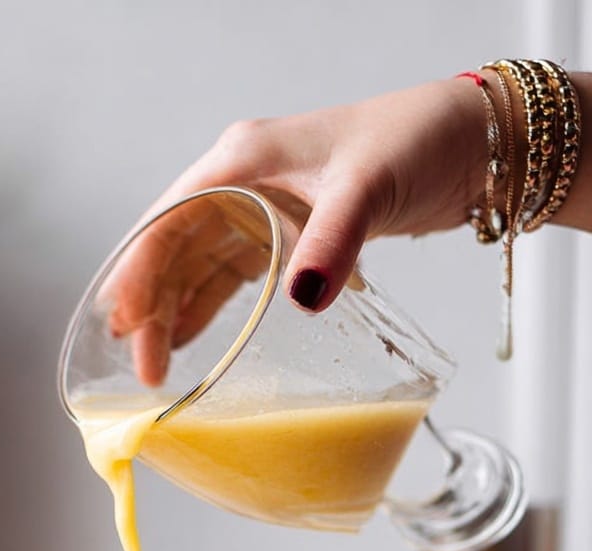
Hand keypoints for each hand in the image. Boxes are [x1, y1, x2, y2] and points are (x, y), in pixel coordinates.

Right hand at [108, 76, 486, 383]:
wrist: (470, 145)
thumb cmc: (416, 140)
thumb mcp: (367, 186)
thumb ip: (332, 240)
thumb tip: (300, 299)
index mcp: (242, 160)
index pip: (169, 219)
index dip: (139, 271)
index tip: (124, 322)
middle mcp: (243, 183)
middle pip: (174, 250)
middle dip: (152, 306)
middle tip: (143, 365)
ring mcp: (262, 211)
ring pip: (197, 267)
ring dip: (175, 314)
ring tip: (157, 366)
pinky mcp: (286, 236)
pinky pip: (231, 277)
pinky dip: (209, 309)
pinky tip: (192, 342)